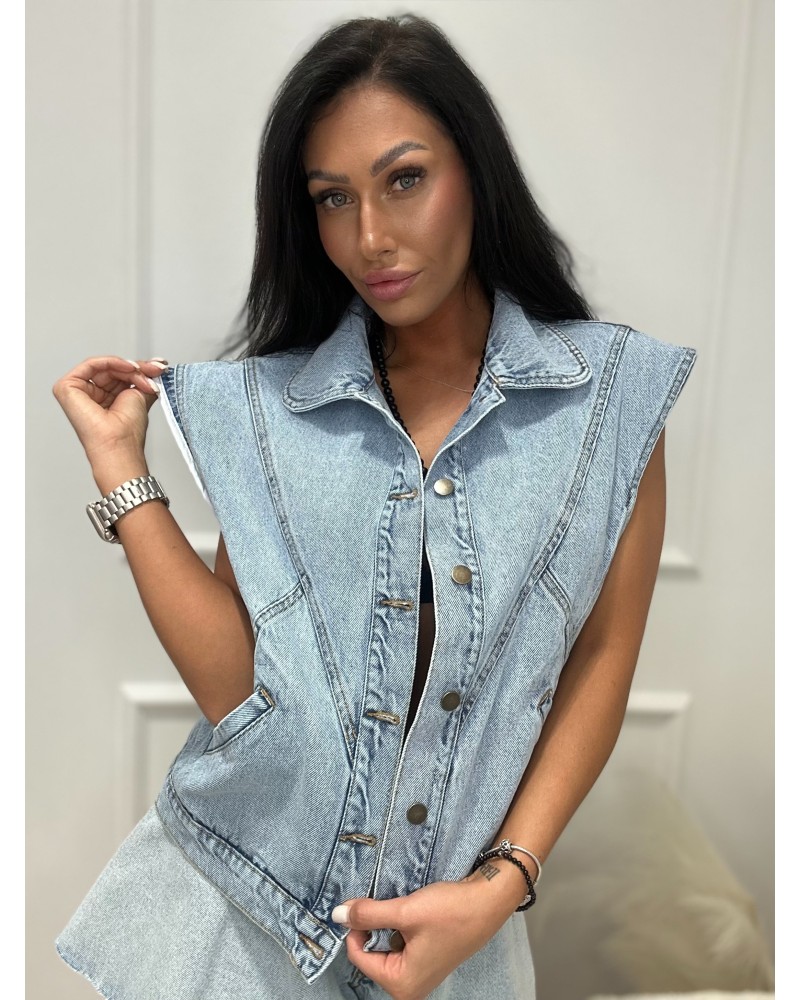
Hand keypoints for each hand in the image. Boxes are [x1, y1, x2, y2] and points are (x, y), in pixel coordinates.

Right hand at [52, 356, 167, 472]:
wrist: (119, 445)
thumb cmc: (128, 432)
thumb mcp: (140, 396)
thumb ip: (143, 378)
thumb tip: (156, 366)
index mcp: (105, 399)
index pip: (120, 374)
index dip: (141, 368)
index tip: (160, 368)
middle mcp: (91, 395)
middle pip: (113, 368)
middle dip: (138, 367)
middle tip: (155, 370)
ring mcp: (77, 391)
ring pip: (105, 365)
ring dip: (128, 367)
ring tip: (142, 376)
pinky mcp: (66, 387)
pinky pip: (90, 364)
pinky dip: (111, 362)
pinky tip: (128, 368)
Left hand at [334, 872, 523, 999]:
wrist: (488, 901)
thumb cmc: (452, 911)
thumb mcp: (405, 911)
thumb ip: (369, 915)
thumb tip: (338, 915)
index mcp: (403, 985)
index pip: (359, 958)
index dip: (355, 929)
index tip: (360, 904)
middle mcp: (410, 986)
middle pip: (371, 954)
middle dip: (372, 927)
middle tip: (384, 904)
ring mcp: (420, 974)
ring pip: (385, 947)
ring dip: (385, 925)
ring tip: (402, 908)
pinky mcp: (427, 959)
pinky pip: (400, 945)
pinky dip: (399, 927)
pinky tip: (412, 913)